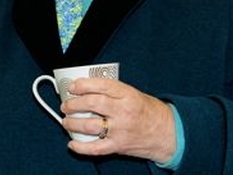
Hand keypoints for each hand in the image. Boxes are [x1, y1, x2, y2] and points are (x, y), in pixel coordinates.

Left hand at [61, 78, 176, 163]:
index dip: (83, 85)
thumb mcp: (132, 93)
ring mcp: (120, 130)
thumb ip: (111, 91)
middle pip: (92, 104)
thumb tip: (84, 88)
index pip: (101, 86)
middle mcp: (123, 112)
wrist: (166, 133)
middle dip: (74, 104)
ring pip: (90, 126)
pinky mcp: (118, 146)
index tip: (73, 86)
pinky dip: (81, 148)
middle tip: (66, 105)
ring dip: (73, 123)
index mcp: (127, 95)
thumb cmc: (147, 111)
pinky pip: (96, 148)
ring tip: (66, 121)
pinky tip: (72, 144)